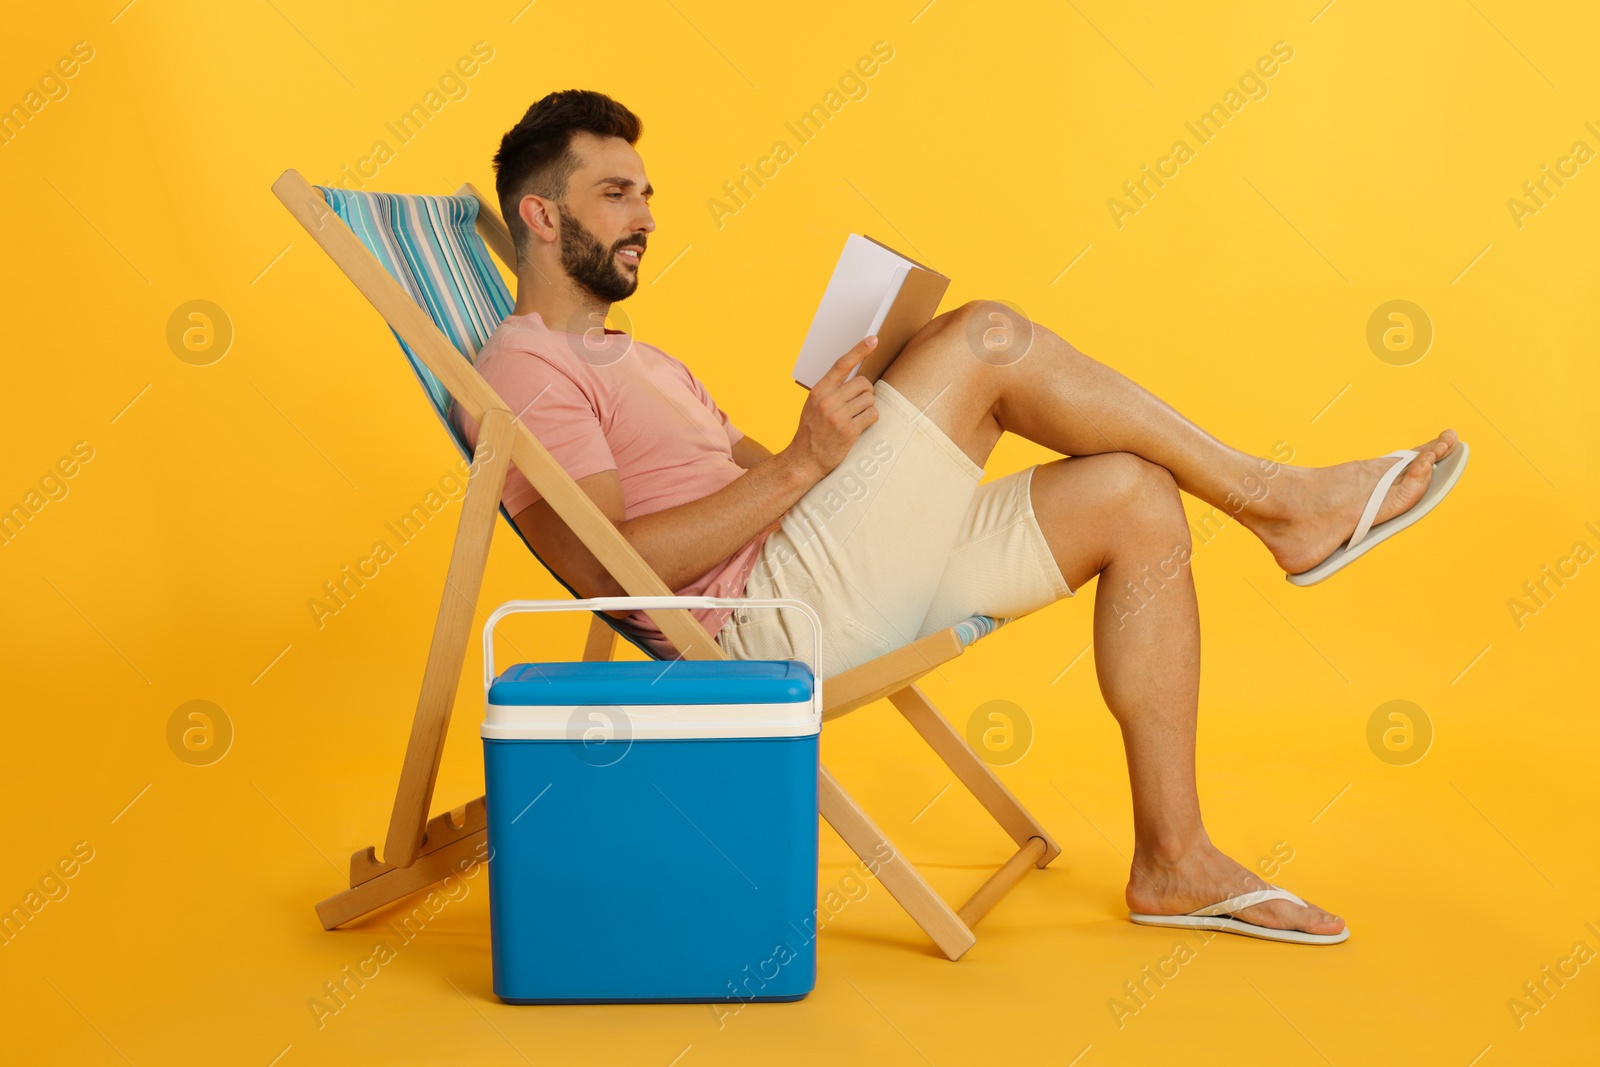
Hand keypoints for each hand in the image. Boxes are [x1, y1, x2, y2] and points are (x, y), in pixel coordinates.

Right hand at [783, 336, 879, 480]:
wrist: (804, 460)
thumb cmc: (811, 432)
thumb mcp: (813, 406)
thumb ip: (830, 391)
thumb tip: (855, 378)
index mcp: (818, 391)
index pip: (842, 364)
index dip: (859, 350)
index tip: (873, 339)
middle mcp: (828, 400)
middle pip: (863, 383)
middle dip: (866, 393)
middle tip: (857, 405)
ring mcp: (838, 415)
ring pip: (869, 399)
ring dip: (867, 408)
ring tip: (854, 418)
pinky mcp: (849, 430)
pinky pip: (872, 415)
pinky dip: (870, 420)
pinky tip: (860, 426)